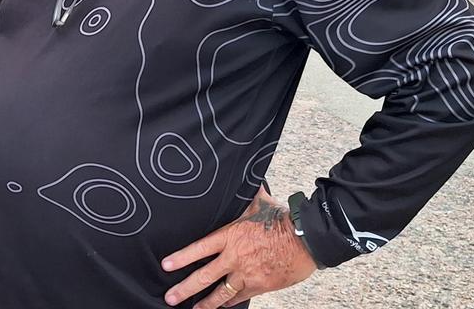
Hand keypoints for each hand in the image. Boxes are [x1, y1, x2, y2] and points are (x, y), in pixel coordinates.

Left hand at [162, 186, 316, 307]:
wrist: (308, 238)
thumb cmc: (283, 219)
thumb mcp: (258, 203)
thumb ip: (243, 196)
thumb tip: (238, 177)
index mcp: (231, 236)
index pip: (199, 249)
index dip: (181, 258)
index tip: (166, 265)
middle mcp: (235, 258)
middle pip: (204, 276)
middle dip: (184, 288)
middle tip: (170, 297)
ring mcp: (248, 273)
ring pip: (221, 292)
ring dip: (206, 303)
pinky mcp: (261, 285)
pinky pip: (240, 296)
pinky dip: (230, 302)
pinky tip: (223, 306)